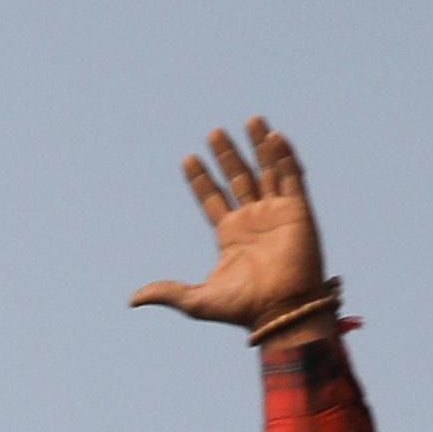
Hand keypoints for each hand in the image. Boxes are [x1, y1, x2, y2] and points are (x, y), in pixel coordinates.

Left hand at [130, 116, 329, 335]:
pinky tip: (274, 136)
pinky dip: (283, 156)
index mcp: (229, 235)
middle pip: (237, 178)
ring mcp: (276, 212)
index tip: (188, 158)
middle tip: (213, 132)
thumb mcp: (196, 300)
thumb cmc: (242, 309)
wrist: (280, 311)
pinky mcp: (298, 210)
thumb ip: (167, 292)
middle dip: (226, 155)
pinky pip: (291, 176)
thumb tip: (133, 299)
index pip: (211, 198)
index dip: (200, 179)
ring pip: (266, 170)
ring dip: (258, 146)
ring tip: (250, 120)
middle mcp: (253, 219)